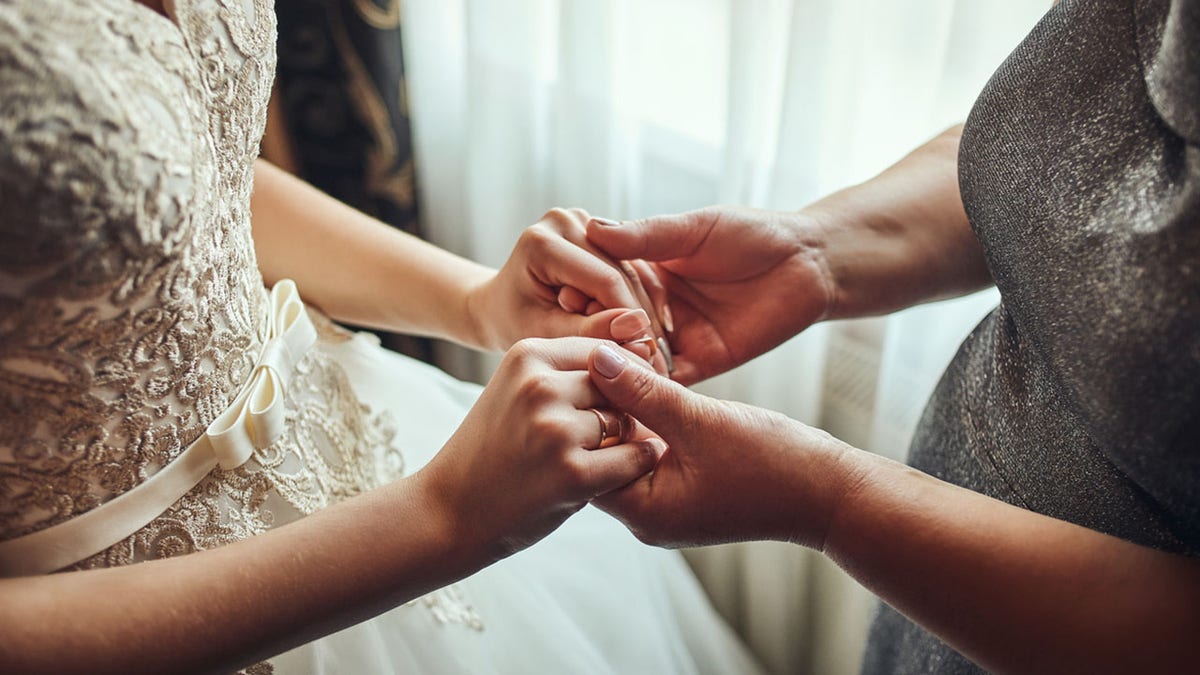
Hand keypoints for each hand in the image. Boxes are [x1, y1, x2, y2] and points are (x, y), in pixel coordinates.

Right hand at [416, 338, 664, 562]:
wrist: (448, 512)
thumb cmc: (493, 450)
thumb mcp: (518, 391)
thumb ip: (568, 373)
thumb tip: (639, 355)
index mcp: (527, 356)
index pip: (603, 351)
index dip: (617, 379)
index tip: (611, 404)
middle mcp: (540, 387)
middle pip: (618, 386)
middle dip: (619, 411)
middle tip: (596, 439)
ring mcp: (555, 431)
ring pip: (626, 423)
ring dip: (621, 443)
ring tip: (586, 460)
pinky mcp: (572, 474)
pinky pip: (632, 460)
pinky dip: (632, 468)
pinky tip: (609, 477)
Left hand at [465, 209, 668, 372]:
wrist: (500, 303)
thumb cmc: (512, 322)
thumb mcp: (544, 333)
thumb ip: (587, 331)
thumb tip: (637, 330)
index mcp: (543, 242)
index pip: (604, 281)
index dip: (631, 321)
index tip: (650, 357)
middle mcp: (565, 220)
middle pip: (621, 273)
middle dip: (641, 320)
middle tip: (662, 363)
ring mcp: (584, 220)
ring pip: (632, 270)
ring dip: (647, 311)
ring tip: (659, 353)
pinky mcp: (598, 229)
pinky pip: (630, 266)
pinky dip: (641, 298)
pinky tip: (653, 331)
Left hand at [585, 343, 857, 548]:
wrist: (832, 492)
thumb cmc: (773, 464)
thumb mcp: (700, 420)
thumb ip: (644, 391)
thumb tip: (596, 359)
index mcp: (643, 512)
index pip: (582, 461)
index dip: (579, 412)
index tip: (582, 367)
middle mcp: (647, 514)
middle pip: (601, 454)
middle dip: (600, 407)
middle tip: (597, 358)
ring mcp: (666, 502)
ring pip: (627, 447)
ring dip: (626, 408)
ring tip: (623, 361)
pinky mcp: (685, 486)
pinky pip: (652, 448)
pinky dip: (649, 418)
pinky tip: (650, 379)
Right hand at [586, 207, 833, 383]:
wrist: (810, 263)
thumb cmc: (754, 234)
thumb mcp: (694, 229)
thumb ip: (646, 236)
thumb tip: (592, 228)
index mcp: (647, 271)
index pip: (602, 287)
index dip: (583, 293)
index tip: (562, 298)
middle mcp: (656, 308)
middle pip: (614, 327)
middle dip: (596, 335)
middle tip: (576, 343)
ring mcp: (677, 338)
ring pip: (636, 358)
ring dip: (619, 363)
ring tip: (597, 370)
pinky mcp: (703, 363)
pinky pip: (670, 382)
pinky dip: (651, 387)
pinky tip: (631, 389)